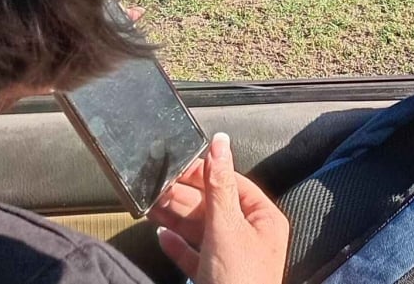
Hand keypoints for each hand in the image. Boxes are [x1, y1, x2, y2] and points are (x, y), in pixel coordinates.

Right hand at [148, 133, 288, 283]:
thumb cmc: (240, 281)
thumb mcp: (227, 226)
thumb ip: (218, 184)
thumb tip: (219, 144)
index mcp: (263, 220)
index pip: (234, 184)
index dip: (207, 172)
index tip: (180, 164)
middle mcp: (249, 238)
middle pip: (213, 206)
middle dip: (184, 195)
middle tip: (157, 185)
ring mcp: (231, 260)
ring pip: (200, 230)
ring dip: (175, 216)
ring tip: (151, 205)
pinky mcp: (214, 278)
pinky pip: (193, 255)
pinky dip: (177, 245)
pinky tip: (162, 235)